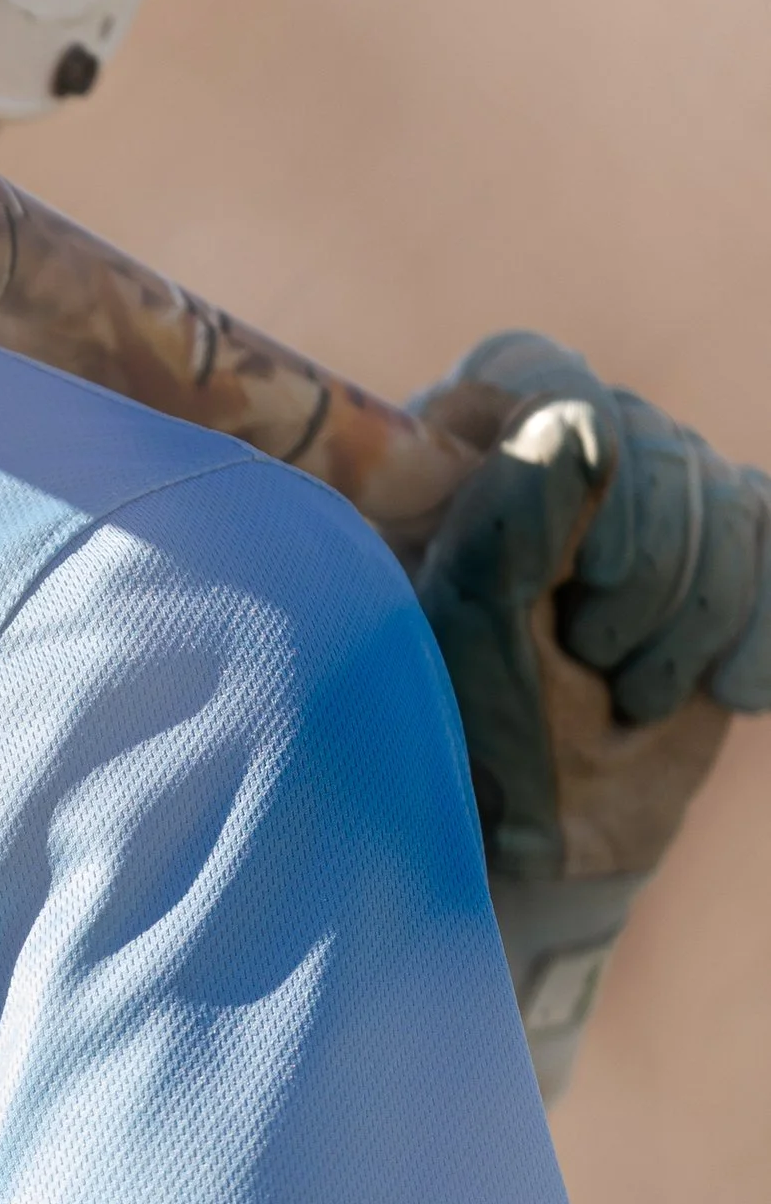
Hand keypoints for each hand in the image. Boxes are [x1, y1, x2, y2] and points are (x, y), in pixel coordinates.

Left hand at [410, 331, 770, 1092]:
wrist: (537, 834)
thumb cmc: (460, 729)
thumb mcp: (462, 634)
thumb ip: (505, 521)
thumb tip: (579, 420)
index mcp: (462, 455)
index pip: (534, 368)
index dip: (576, 443)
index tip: (577, 562)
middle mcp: (558, 458)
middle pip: (655, 441)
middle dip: (643, 570)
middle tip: (590, 657)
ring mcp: (651, 503)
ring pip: (728, 499)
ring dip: (692, 618)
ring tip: (630, 696)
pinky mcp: (723, 557)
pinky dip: (754, 632)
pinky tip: (724, 696)